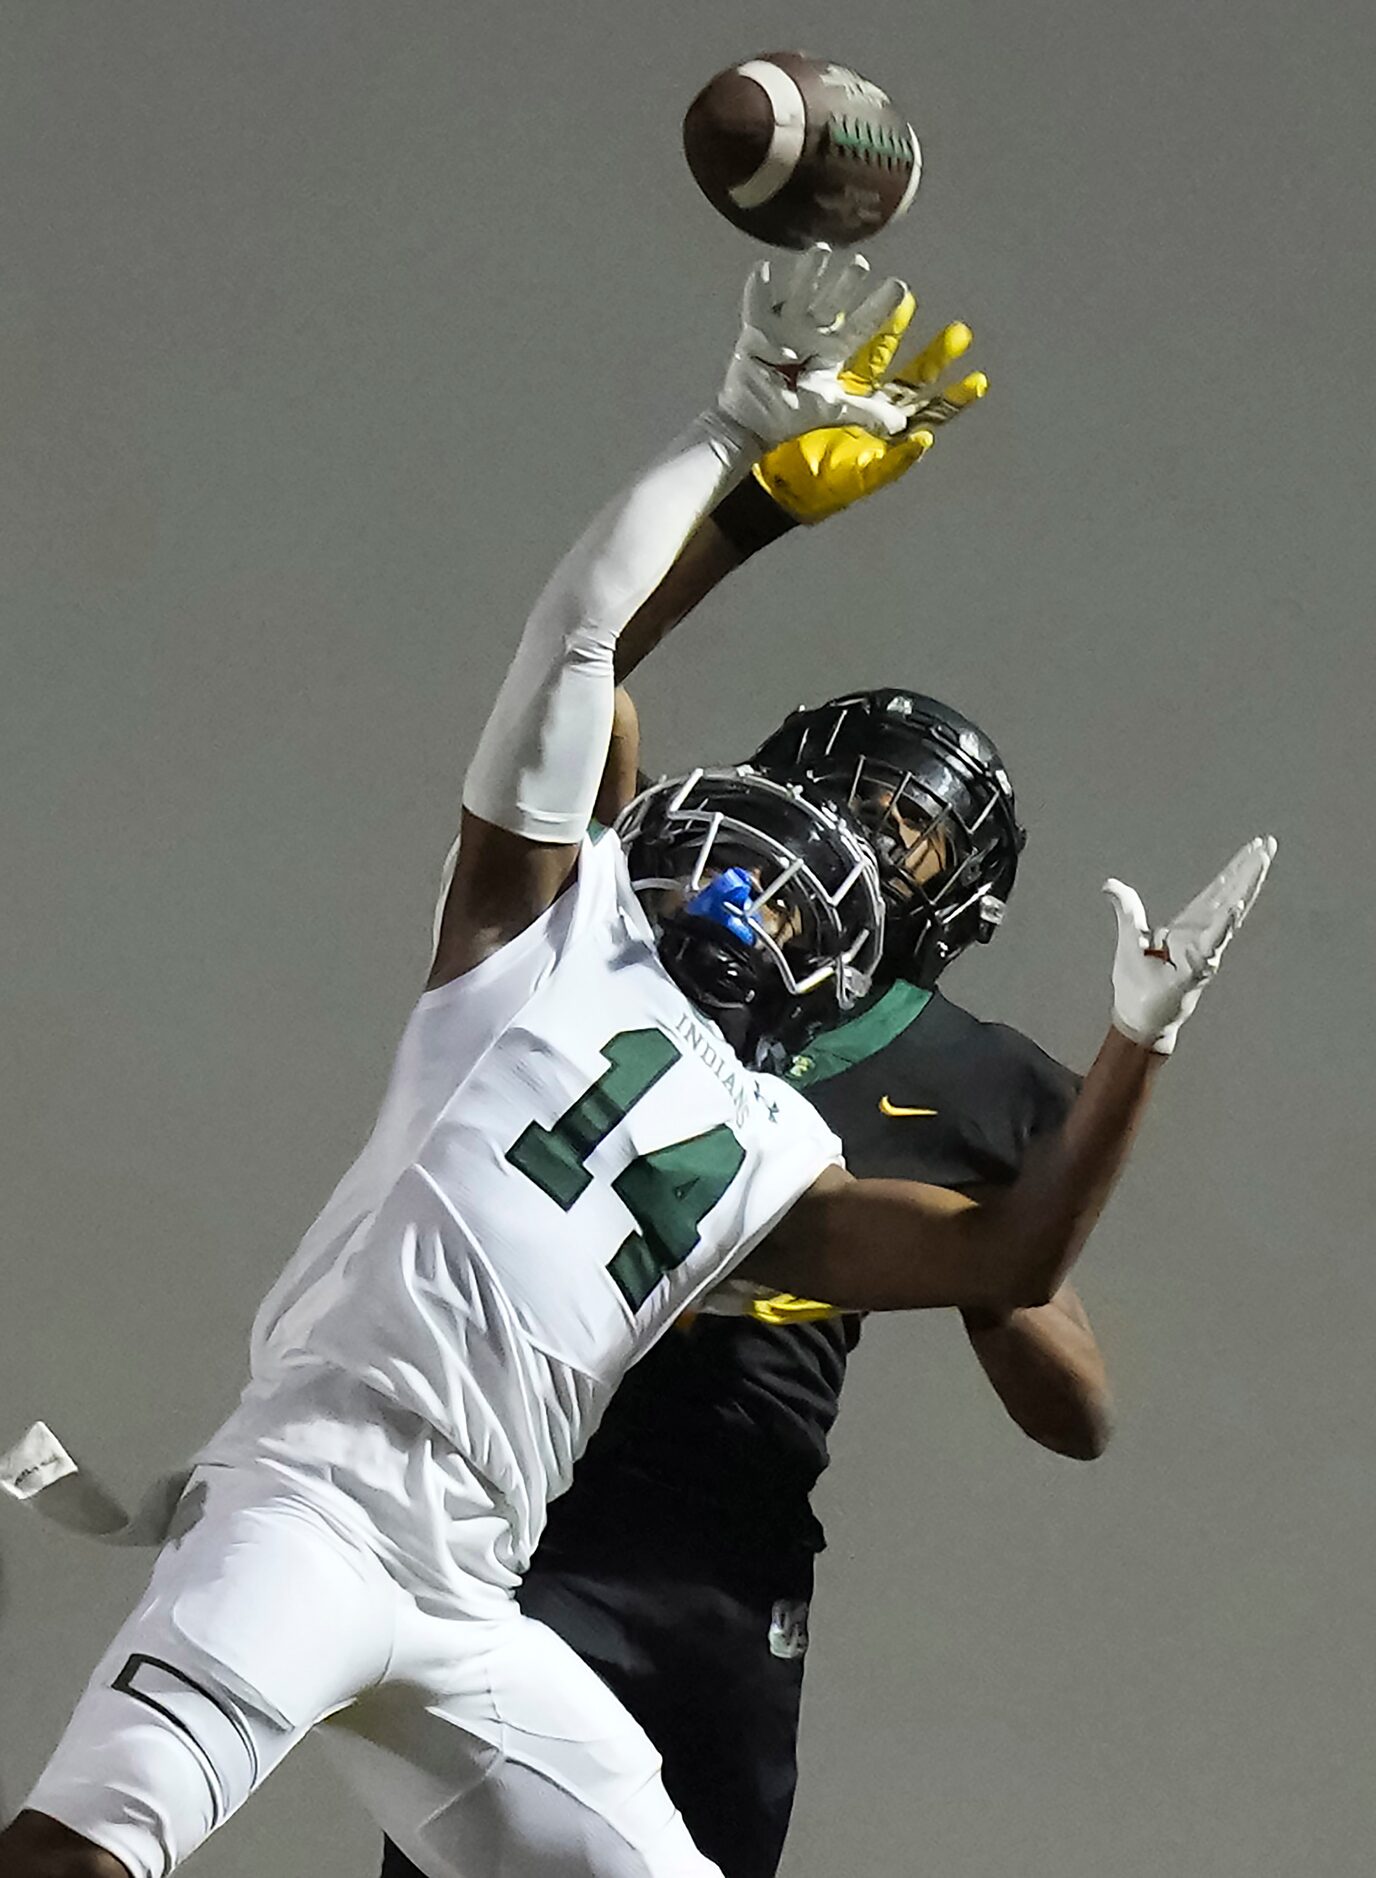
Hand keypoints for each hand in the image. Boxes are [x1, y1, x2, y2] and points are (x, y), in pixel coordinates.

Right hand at [719, 246, 911, 448]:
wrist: (752, 424)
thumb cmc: (790, 414)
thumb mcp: (833, 410)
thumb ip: (865, 412)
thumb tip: (900, 425)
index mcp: (832, 350)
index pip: (861, 325)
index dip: (879, 306)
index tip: (899, 286)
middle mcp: (811, 333)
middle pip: (832, 303)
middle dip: (845, 284)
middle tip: (860, 264)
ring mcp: (783, 329)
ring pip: (800, 294)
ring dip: (809, 274)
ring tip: (821, 251)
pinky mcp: (756, 332)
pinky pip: (757, 306)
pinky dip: (758, 289)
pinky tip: (763, 269)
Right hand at [753, 295, 987, 522]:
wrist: (774, 480)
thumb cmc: (819, 487)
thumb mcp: (860, 478)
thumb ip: (894, 462)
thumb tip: (926, 439)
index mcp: (888, 434)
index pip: (930, 412)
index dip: (955, 397)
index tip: (980, 379)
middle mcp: (874, 409)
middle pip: (912, 376)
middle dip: (935, 354)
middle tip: (960, 331)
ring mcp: (848, 392)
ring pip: (878, 352)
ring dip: (893, 328)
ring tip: (907, 299)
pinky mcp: (820, 381)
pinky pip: (840, 347)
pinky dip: (850, 326)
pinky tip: (860, 306)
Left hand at [1103, 837, 1276, 1053]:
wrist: (1138, 1020)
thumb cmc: (1138, 985)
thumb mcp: (1129, 938)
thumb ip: (1127, 910)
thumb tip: (1110, 884)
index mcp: (1189, 927)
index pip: (1216, 892)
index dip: (1234, 869)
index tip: (1253, 847)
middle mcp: (1201, 937)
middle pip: (1229, 896)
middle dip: (1249, 871)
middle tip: (1268, 844)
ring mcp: (1202, 953)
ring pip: (1227, 916)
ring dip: (1244, 890)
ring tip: (1260, 864)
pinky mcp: (1194, 971)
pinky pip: (1210, 946)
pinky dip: (1221, 928)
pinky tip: (1233, 910)